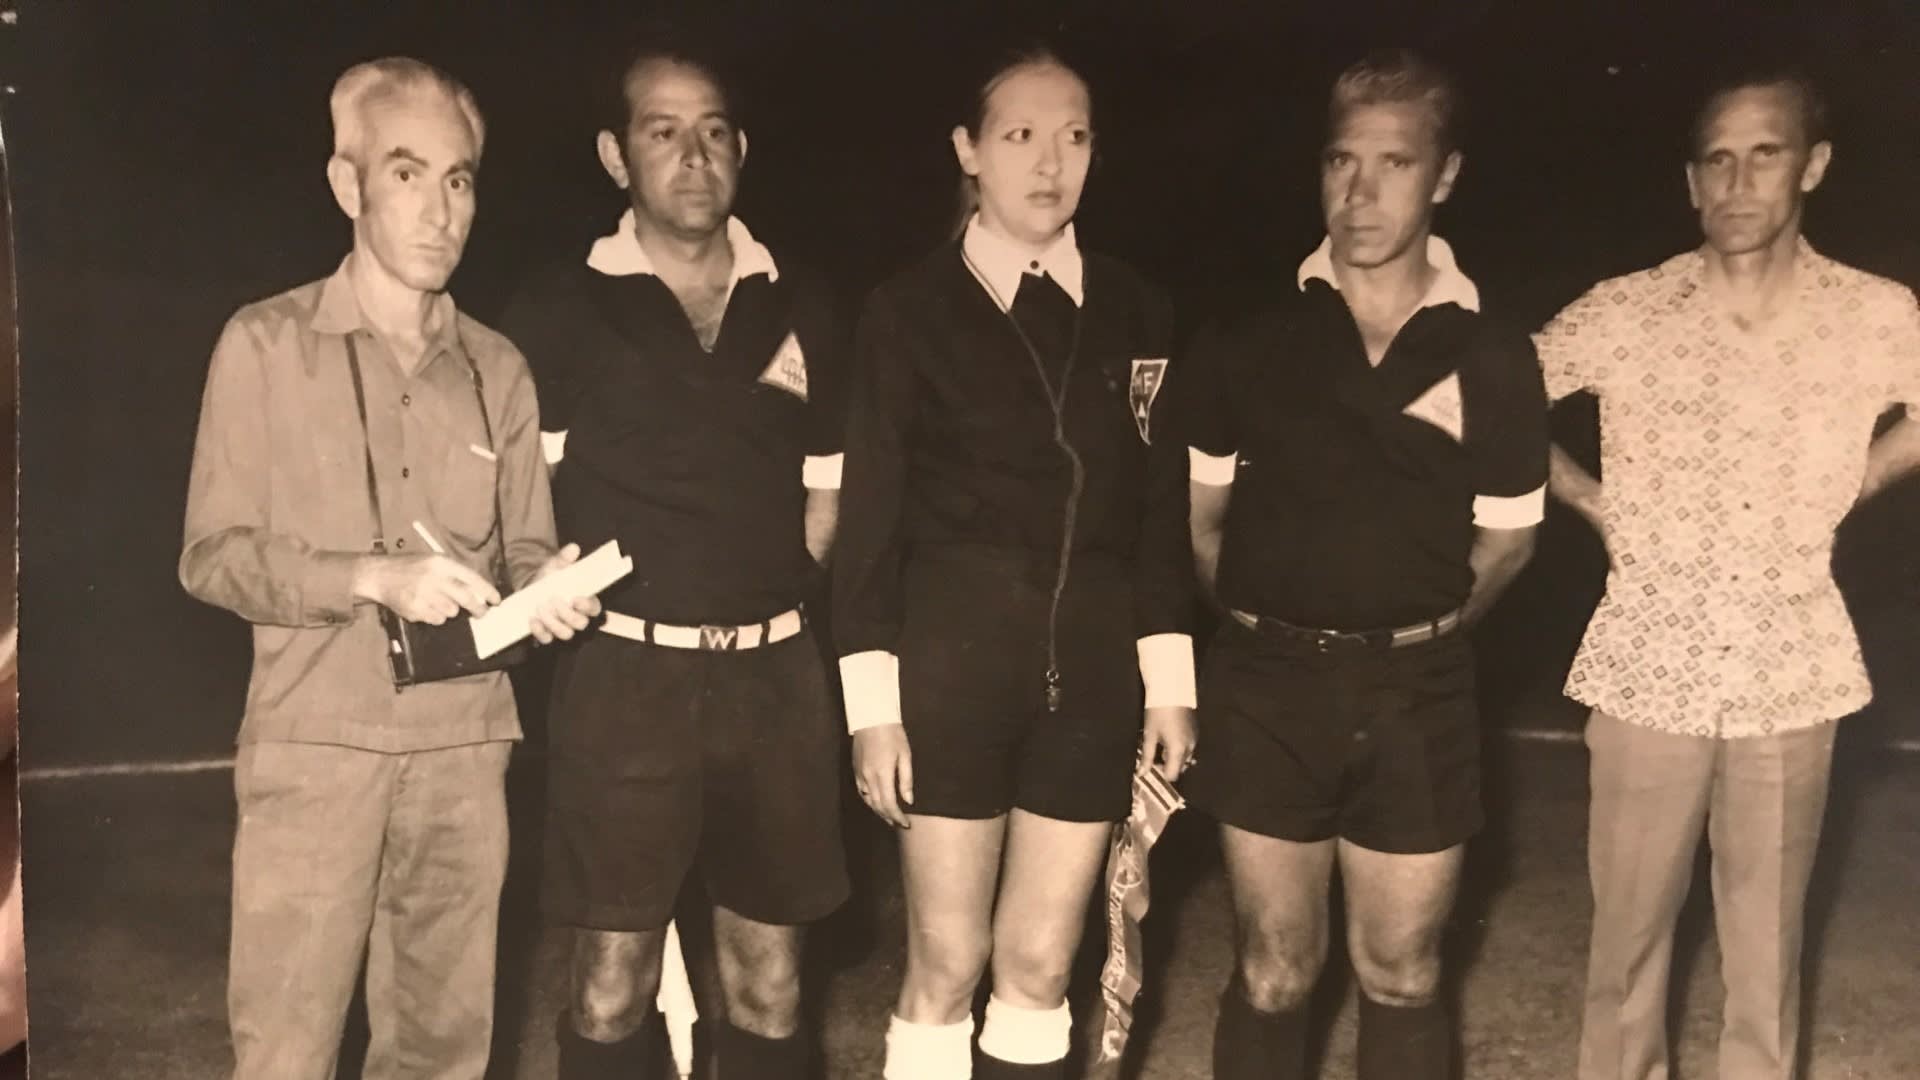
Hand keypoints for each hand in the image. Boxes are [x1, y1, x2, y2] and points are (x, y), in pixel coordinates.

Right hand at [354, 554, 499, 623]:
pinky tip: (424, 606)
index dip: (487, 591)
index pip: (471, 578)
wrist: (380, 575)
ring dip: (450, 610)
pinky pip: (437, 619)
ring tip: (436, 601)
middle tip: (482, 613)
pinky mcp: (414, 609)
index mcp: (441, 563)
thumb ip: (454, 574)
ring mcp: (423, 595)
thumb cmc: (411, 567)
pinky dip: (435, 616)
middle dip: (478, 609)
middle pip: (466, 599)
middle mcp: (433, 578)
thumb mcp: (433, 561)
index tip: (496, 600)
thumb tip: (479, 592)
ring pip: (452, 612)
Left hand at [527, 543, 601, 644]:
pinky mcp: (547, 634)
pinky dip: (540, 631)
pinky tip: (532, 619)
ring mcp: (562, 627)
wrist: (532, 589)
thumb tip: (573, 548)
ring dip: (553, 623)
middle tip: (554, 600)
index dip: (588, 606)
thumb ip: (564, 558)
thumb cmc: (551, 579)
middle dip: (567, 614)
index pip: (594, 609)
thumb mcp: (556, 566)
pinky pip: (546, 639)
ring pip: (565, 634)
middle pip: (580, 624)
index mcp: (584, 601)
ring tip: (540, 607)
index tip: (576, 598)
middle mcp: (576, 618)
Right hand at [852, 723, 913, 828]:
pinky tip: (876, 802)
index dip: (898, 817)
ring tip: (889, 817)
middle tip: (900, 824)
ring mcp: (860, 775)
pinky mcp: (856, 770)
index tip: (906, 824)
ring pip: (869, 801)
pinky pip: (862, 792)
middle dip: (889, 817)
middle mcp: (869, 778)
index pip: (889, 804)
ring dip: (879, 811)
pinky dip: (870, 801)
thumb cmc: (893, 734)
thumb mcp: (905, 755)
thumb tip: (908, 801)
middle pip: (878, 806)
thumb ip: (906, 779)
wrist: (871, 717)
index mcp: (882, 775)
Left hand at [1141, 705, 1196, 782]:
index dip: (1161, 774)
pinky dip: (1179, 748)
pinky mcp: (1195, 732)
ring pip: (1184, 758)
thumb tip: (1141, 773)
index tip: (1151, 767)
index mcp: (1178, 750)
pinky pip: (1188, 748)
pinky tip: (1169, 737)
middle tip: (1154, 755)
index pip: (1172, 775)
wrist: (1172, 690)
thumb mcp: (1150, 735)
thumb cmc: (1158, 712)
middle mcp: (1189, 747)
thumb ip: (1146, 757)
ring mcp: (1194, 740)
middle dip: (1167, 766)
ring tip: (1161, 744)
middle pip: (1180, 768)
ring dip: (1173, 757)